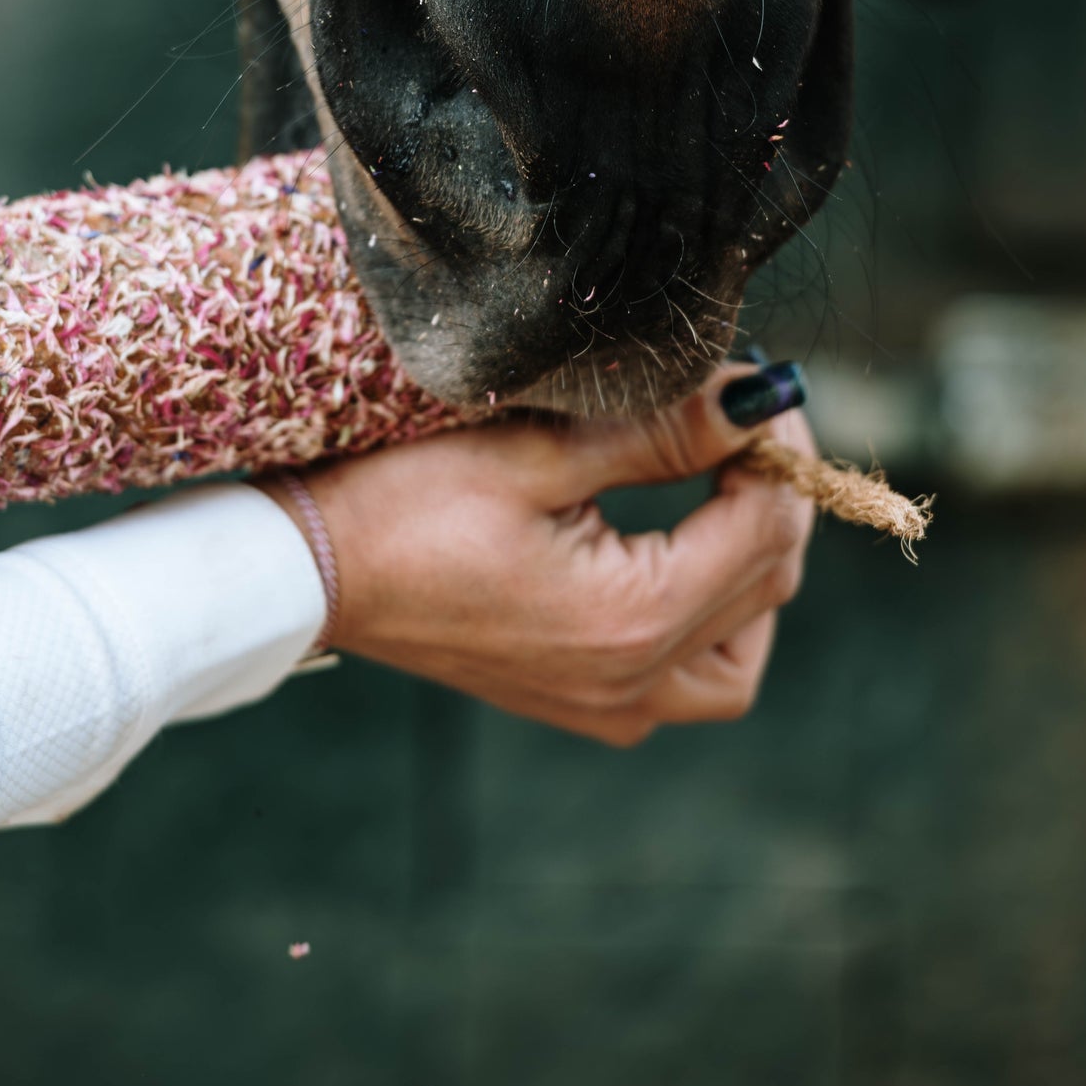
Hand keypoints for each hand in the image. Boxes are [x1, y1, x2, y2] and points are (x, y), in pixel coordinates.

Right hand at [268, 362, 815, 744]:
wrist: (309, 572)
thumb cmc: (404, 501)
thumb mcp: (537, 448)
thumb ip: (660, 429)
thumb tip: (756, 397)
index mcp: (632, 619)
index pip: (766, 526)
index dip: (776, 444)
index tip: (752, 379)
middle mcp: (633, 683)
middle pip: (768, 585)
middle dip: (770, 492)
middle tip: (736, 414)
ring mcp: (606, 706)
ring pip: (740, 651)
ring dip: (752, 568)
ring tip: (719, 488)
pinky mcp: (580, 704)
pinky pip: (687, 678)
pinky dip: (708, 617)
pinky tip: (677, 553)